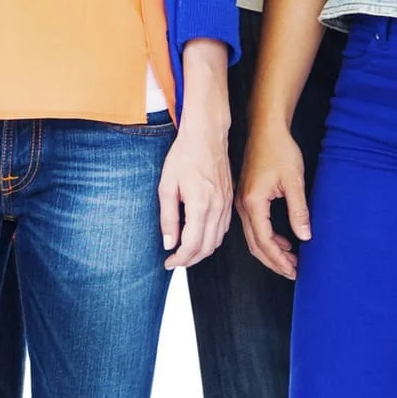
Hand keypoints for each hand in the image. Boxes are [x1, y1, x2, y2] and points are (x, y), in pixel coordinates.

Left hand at [161, 110, 233, 270]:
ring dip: (202, 252)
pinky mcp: (230, 200)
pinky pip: (224, 228)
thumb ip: (168, 217)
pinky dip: (212, 239)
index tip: (168, 262)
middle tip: (175, 261)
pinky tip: (200, 236)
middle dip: (190, 260)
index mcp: (200, 204)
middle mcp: (217, 207)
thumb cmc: (185, 155)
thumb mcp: (167, 186)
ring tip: (185, 252)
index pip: (191, 245)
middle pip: (207, 248)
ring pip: (217, 240)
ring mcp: (226, 204)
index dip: (179, 259)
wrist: (207, 135)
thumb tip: (168, 243)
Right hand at [237, 125, 312, 278]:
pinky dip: (267, 238)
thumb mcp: (294, 181)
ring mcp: (242, 202)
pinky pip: (254, 226)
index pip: (265, 241)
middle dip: (274, 262)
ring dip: (271, 251)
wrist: (266, 129)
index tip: (294, 270)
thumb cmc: (280, 150)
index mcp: (253, 203)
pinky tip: (283, 241)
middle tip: (293, 272)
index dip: (279, 260)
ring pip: (253, 237)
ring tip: (290, 261)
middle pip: (256, 244)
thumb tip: (304, 236)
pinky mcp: (246, 198)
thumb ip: (299, 210)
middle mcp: (243, 206)